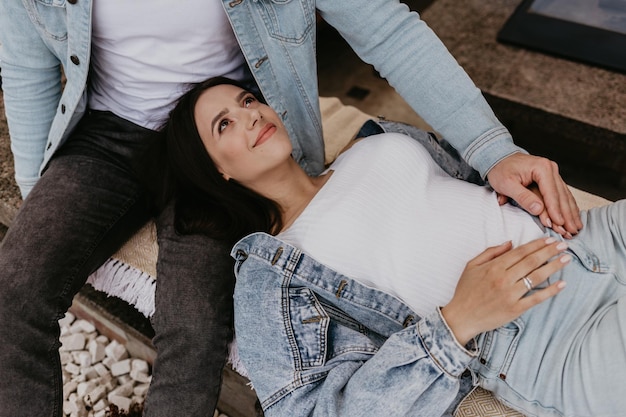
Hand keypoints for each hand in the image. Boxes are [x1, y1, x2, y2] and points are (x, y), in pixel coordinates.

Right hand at [441, 238, 570, 345]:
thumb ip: (490, 252)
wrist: (461, 317)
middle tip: (563, 245)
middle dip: (549, 251)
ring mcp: (510, 295)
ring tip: (566, 259)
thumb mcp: (471, 266)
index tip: (549, 239)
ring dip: (553, 267)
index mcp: (493, 267)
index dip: (536, 244)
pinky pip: (536, 298)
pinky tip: (562, 284)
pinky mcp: (515, 309)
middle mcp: (503, 279)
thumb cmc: (465, 291)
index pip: (520, 252)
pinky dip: (550, 291)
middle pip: (531, 262)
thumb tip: (510, 243)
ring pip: (536, 277)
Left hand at [487, 153, 581, 237]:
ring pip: (564, 196)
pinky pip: (562, 195)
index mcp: (541, 168)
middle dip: (567, 215)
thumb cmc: (501, 170)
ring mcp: (552, 174)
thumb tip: (538, 210)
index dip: (555, 210)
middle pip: (561, 196)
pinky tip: (573, 217)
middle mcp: (551, 169)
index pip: (551, 193)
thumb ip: (523, 197)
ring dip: (570, 213)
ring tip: (575, 228)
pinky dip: (567, 207)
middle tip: (571, 232)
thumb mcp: (506, 184)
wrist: (499, 158)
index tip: (559, 224)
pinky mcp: (551, 179)